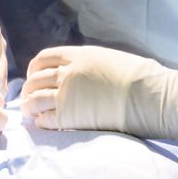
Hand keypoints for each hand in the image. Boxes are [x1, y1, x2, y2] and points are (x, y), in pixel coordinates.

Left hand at [21, 45, 177, 149]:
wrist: (148, 95)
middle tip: (29, 96)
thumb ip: (89, 63)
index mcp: (78, 55)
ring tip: (31, 111)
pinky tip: (42, 123)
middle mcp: (68, 72)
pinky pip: (45, 119)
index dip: (35, 68)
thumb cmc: (139, 76)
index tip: (34, 75)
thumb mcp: (108, 58)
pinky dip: (40, 121)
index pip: (44, 57)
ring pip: (35, 98)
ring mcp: (67, 94)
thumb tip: (86, 70)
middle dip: (29, 87)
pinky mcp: (70, 117)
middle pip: (36, 78)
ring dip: (30, 105)